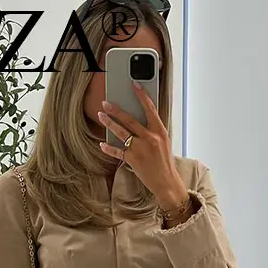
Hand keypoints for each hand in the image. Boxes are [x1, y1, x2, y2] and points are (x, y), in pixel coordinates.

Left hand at [98, 82, 188, 210]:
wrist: (166, 182)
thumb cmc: (165, 163)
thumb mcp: (164, 142)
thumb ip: (153, 130)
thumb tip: (140, 119)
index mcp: (160, 131)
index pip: (150, 109)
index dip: (141, 95)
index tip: (134, 84)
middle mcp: (150, 138)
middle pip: (130, 120)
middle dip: (116, 110)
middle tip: (106, 103)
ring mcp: (141, 149)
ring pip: (121, 132)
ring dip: (109, 123)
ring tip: (101, 116)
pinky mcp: (133, 160)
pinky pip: (117, 152)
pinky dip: (109, 148)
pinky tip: (102, 144)